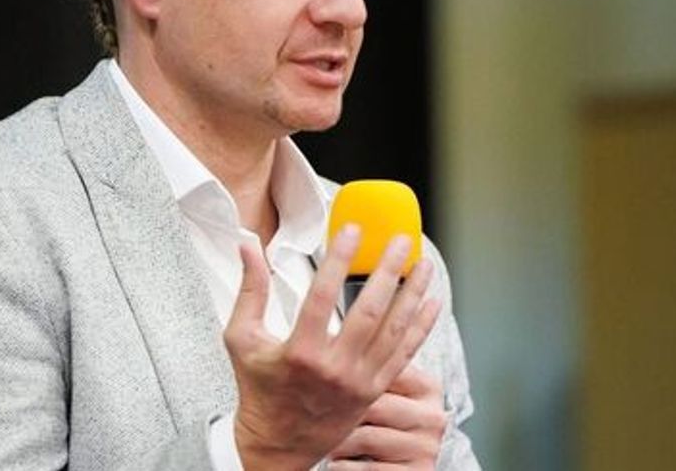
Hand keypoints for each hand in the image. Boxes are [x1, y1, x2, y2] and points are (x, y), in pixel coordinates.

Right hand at [223, 225, 442, 470]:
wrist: (277, 444)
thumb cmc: (259, 390)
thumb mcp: (242, 339)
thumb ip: (249, 290)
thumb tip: (248, 245)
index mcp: (300, 353)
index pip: (323, 295)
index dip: (339, 259)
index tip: (352, 230)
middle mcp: (334, 368)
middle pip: (369, 311)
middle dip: (388, 271)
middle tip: (401, 241)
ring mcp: (359, 381)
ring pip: (394, 330)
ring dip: (413, 294)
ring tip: (424, 264)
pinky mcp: (374, 390)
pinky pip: (405, 354)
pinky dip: (421, 326)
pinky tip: (432, 302)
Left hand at [327, 365, 447, 469]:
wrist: (400, 467)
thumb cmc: (384, 426)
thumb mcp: (388, 395)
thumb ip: (375, 369)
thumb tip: (335, 336)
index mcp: (428, 388)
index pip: (387, 369)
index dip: (351, 375)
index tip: (326, 379)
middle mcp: (433, 416)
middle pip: (373, 403)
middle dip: (339, 410)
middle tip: (317, 410)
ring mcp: (426, 447)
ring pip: (364, 437)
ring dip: (337, 441)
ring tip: (327, 440)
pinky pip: (367, 468)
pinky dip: (343, 466)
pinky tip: (336, 462)